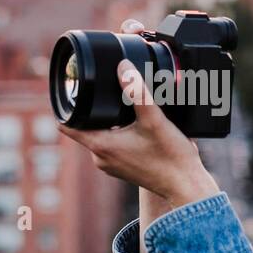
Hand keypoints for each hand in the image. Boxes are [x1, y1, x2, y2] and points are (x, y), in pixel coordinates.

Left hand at [56, 21, 219, 211]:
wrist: (186, 184)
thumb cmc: (170, 157)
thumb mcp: (154, 119)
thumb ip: (137, 91)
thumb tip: (123, 67)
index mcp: (100, 146)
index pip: (67, 125)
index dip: (66, 106)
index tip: (72, 91)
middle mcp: (101, 158)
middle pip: (86, 126)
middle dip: (93, 110)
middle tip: (107, 91)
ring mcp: (112, 165)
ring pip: (101, 135)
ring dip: (109, 122)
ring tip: (124, 108)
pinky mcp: (124, 168)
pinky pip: (114, 145)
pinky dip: (120, 134)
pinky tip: (136, 126)